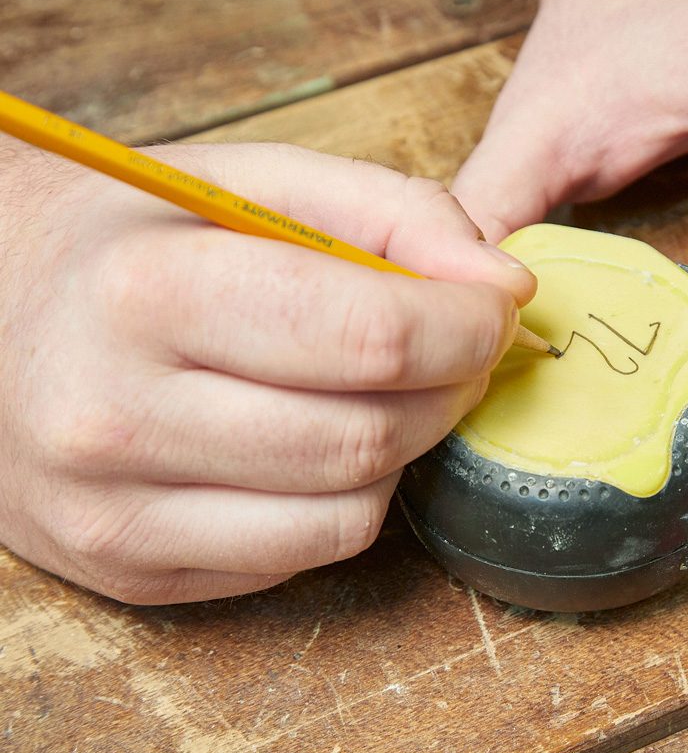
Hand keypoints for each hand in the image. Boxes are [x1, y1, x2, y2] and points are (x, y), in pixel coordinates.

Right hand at [0, 139, 533, 602]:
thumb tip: (506, 287)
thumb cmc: (130, 239)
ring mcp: (116, 512)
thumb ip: (394, 213)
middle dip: (450, 388)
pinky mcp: (133, 570)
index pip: (372, 338)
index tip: (494, 308)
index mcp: (147, 293)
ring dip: (403, 447)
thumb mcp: (253, 182)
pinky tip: (315, 441)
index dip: (468, 326)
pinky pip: (304, 554)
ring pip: (351, 513)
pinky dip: (345, 498)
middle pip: (370, 436)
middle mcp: (116, 417)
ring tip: (378, 389)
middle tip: (453, 347)